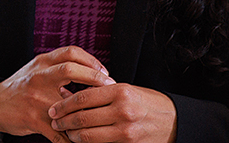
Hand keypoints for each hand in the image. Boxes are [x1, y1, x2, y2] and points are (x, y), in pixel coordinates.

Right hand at [0, 46, 114, 142]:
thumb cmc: (22, 86)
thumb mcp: (37, 69)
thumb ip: (59, 66)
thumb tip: (92, 71)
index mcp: (42, 62)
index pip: (71, 52)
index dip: (92, 61)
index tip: (105, 73)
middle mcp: (38, 76)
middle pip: (70, 69)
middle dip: (95, 78)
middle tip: (110, 87)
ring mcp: (35, 98)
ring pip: (67, 102)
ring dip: (87, 110)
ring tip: (101, 115)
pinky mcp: (33, 119)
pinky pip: (58, 131)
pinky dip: (72, 138)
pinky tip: (80, 139)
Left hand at [49, 83, 175, 142]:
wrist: (173, 120)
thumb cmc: (147, 103)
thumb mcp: (126, 90)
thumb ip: (100, 93)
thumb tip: (68, 94)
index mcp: (120, 91)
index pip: (83, 98)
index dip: (64, 104)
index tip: (54, 107)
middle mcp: (122, 110)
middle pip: (81, 118)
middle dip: (63, 121)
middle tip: (54, 120)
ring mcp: (125, 129)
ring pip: (87, 135)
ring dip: (71, 135)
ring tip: (65, 131)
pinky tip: (79, 139)